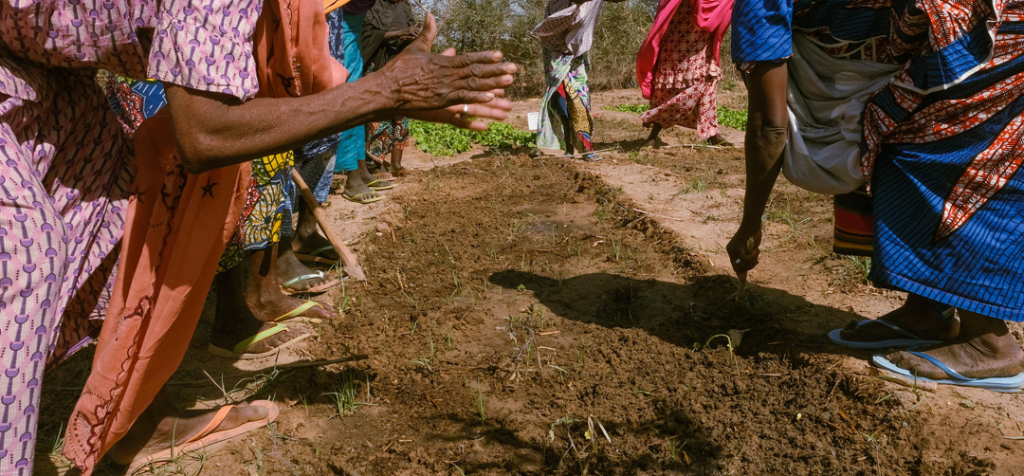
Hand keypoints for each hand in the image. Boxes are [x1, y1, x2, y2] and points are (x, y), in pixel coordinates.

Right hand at [372, 14, 516, 117]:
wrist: (387, 90)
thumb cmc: (399, 69)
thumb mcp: (414, 48)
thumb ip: (427, 33)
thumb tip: (430, 15)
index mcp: (441, 62)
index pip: (467, 58)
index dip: (484, 57)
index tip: (499, 54)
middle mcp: (446, 75)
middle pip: (475, 71)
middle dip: (495, 70)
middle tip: (513, 68)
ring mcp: (445, 89)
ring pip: (473, 85)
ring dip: (492, 83)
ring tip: (509, 81)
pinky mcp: (441, 102)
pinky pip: (463, 99)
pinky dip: (477, 98)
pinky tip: (491, 97)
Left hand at [727, 224, 761, 275]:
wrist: (752, 225)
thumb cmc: (752, 235)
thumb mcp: (750, 250)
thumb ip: (747, 261)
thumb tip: (743, 277)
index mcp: (732, 251)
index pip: (735, 266)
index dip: (741, 272)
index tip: (743, 279)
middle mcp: (730, 251)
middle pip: (738, 268)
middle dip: (749, 266)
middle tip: (756, 261)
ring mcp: (733, 251)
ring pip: (743, 265)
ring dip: (753, 260)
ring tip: (756, 252)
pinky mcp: (737, 250)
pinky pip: (746, 259)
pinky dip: (753, 256)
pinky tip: (756, 249)